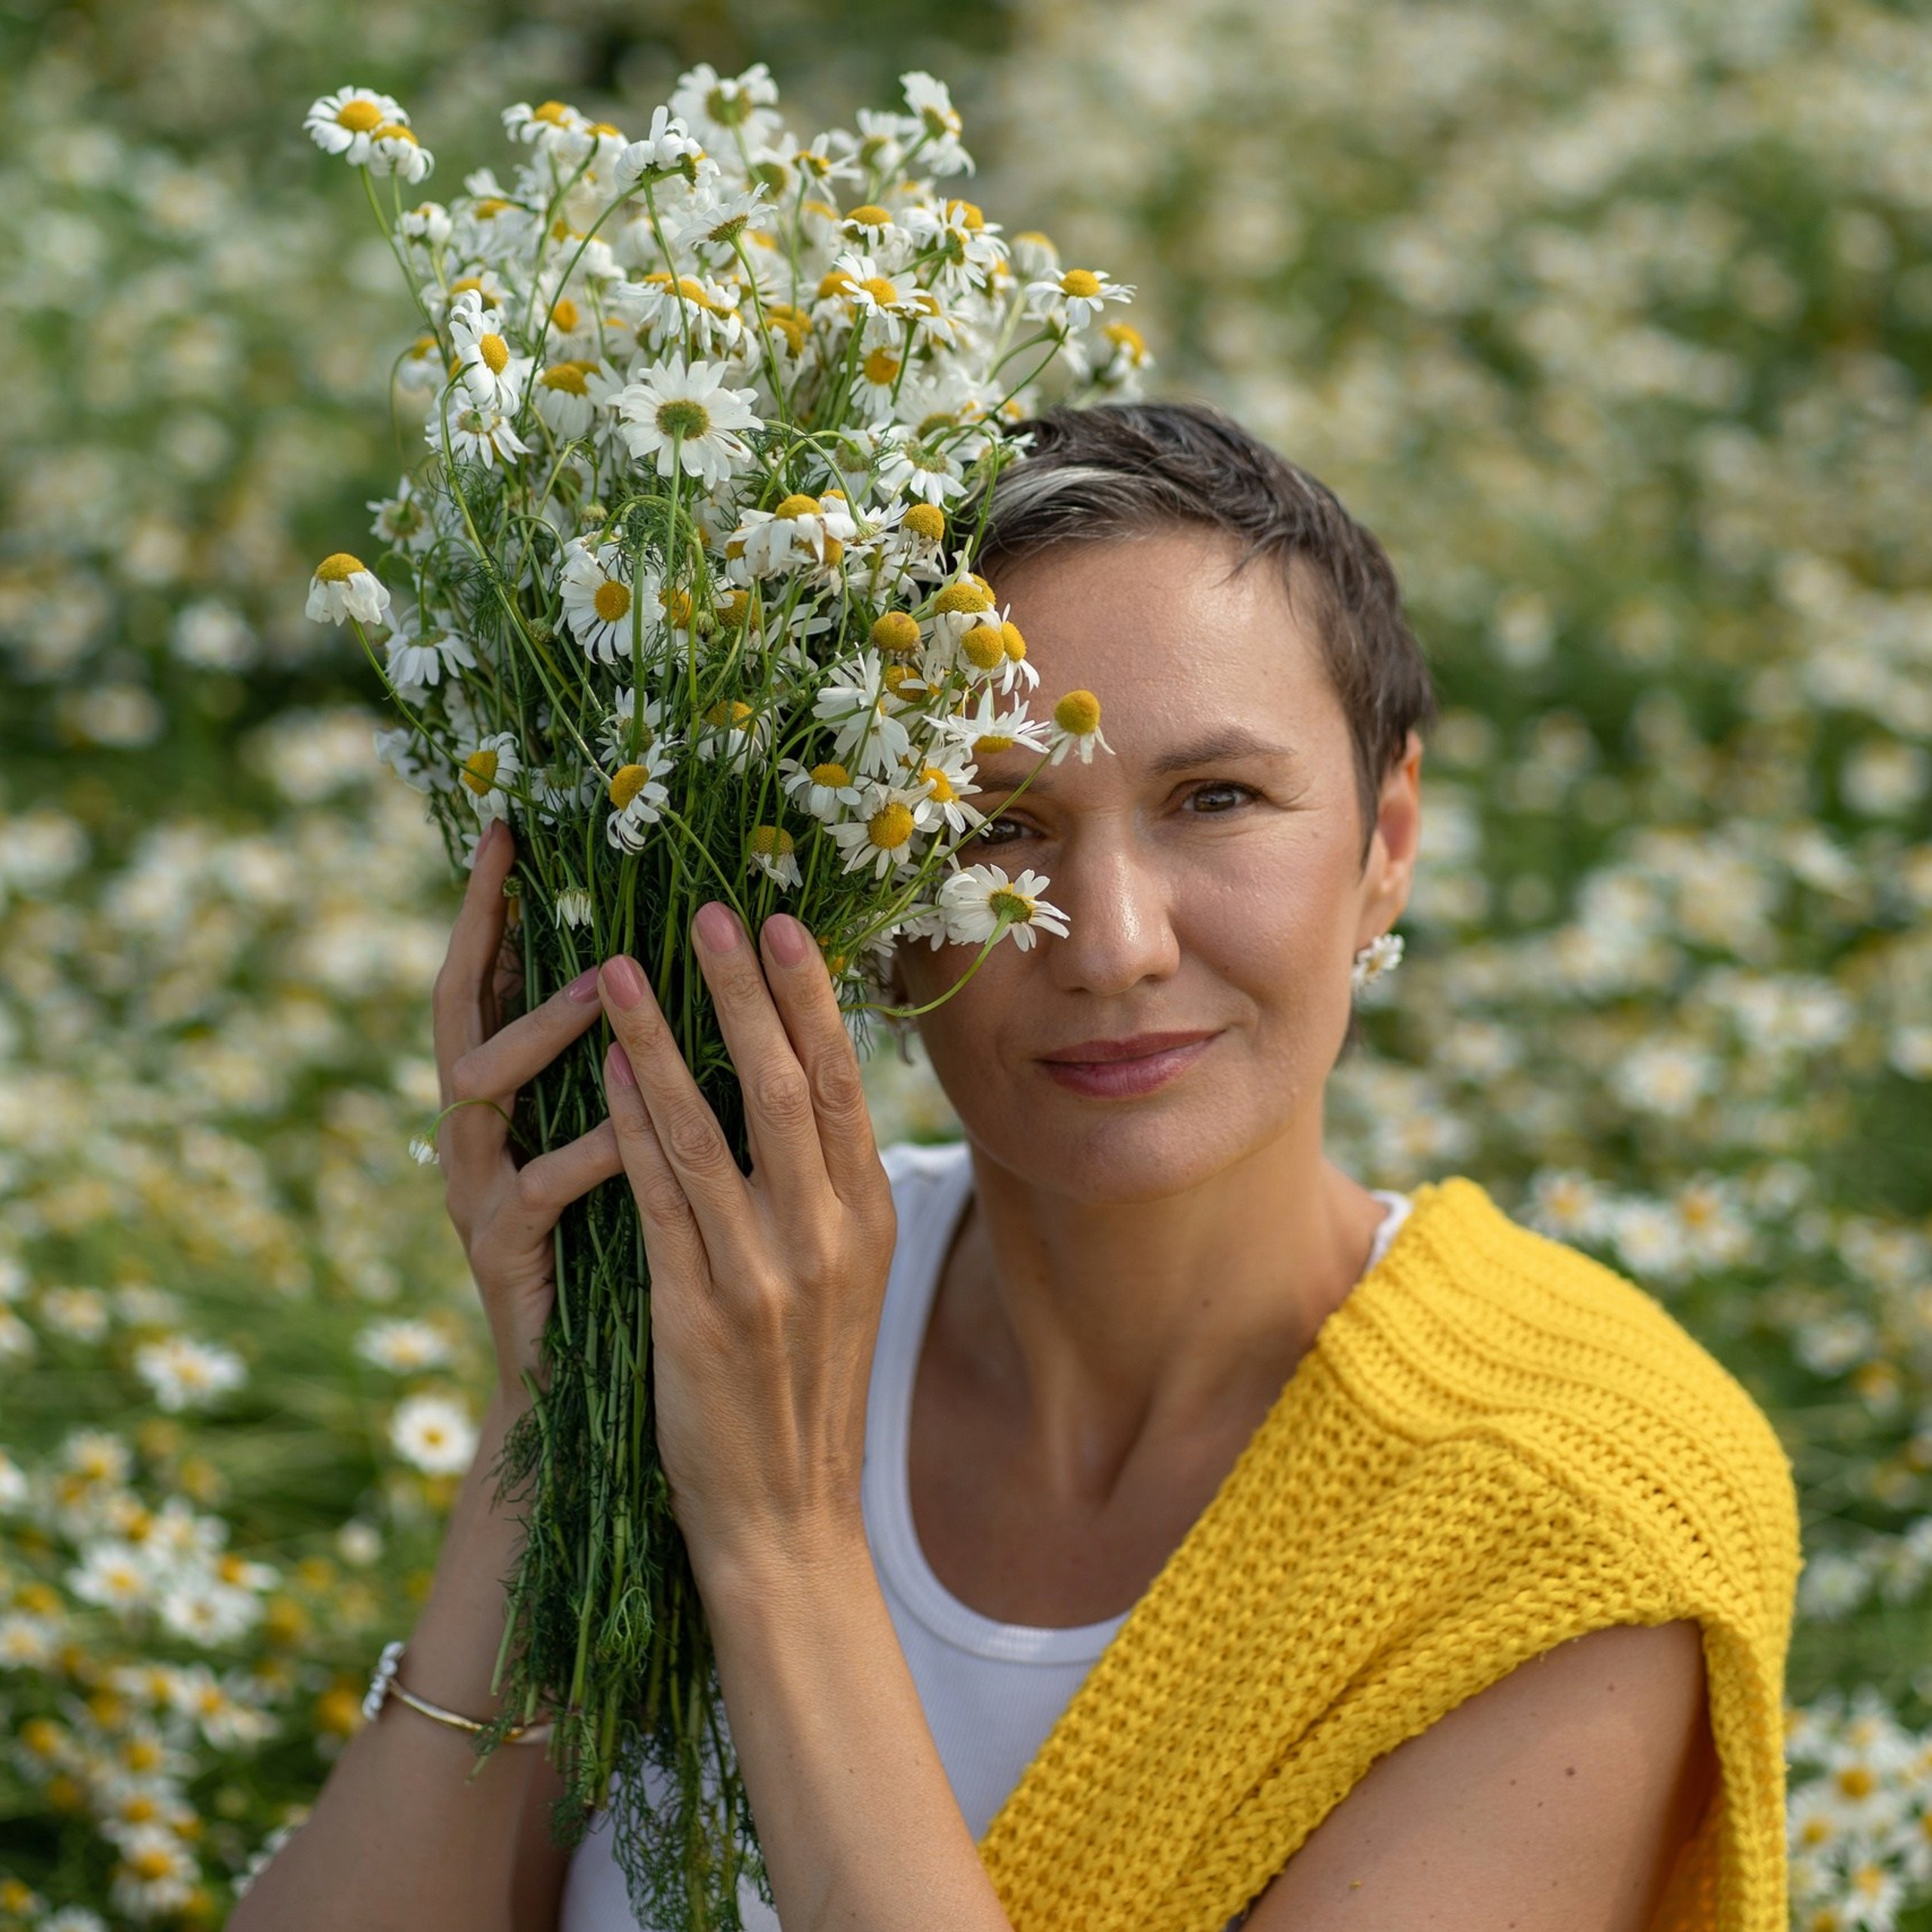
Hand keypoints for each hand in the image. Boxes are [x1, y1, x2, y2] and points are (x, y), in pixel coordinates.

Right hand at [431, 819, 624, 1399]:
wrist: (601, 1387)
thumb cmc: (629, 1245)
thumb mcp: (630, 1138)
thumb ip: (636, 1061)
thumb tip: (689, 964)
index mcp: (510, 1095)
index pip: (488, 977)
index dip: (492, 907)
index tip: (511, 829)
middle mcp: (476, 1130)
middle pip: (456, 1010)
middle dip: (485, 937)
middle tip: (528, 873)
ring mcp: (477, 1190)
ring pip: (484, 1086)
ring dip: (545, 1028)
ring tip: (613, 985)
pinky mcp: (500, 1254)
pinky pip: (539, 1187)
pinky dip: (590, 1151)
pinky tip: (638, 1130)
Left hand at [596, 901, 896, 1580]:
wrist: (787, 1519)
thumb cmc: (805, 1388)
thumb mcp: (843, 1279)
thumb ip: (824, 1190)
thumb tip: (797, 1089)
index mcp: (868, 1218)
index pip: (839, 1085)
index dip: (810, 999)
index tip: (781, 925)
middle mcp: (827, 1236)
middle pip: (784, 1086)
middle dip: (746, 992)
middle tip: (713, 910)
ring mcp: (764, 1276)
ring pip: (708, 1130)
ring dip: (663, 1040)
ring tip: (625, 966)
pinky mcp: (698, 1315)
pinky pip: (658, 1202)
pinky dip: (629, 1129)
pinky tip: (602, 1074)